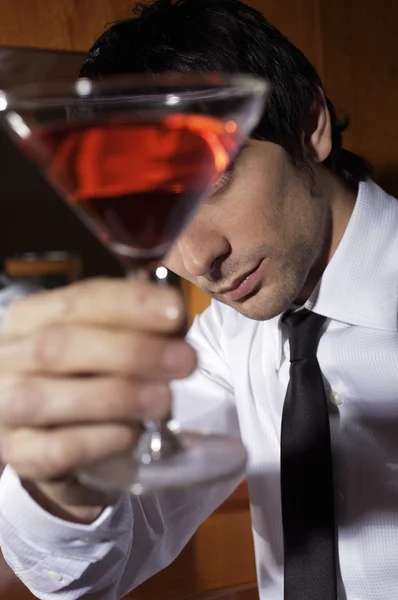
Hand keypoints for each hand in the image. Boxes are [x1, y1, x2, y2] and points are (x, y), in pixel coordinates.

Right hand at [0, 278, 195, 518]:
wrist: (55, 435)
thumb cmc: (86, 375)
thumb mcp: (106, 341)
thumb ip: (136, 327)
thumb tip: (176, 322)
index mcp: (32, 316)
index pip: (78, 299)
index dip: (129, 304)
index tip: (177, 313)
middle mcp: (9, 356)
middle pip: (60, 346)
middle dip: (131, 351)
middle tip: (185, 361)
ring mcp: (5, 407)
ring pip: (46, 397)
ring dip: (115, 396)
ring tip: (164, 400)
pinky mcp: (19, 454)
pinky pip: (55, 449)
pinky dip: (99, 440)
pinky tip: (133, 434)